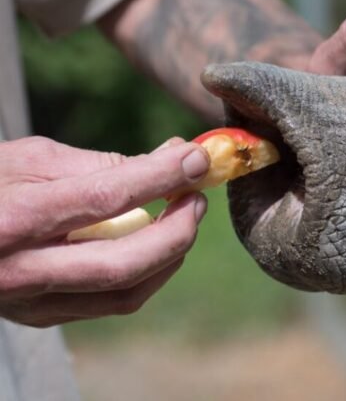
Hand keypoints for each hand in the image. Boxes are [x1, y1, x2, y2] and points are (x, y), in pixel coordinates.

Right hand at [0, 137, 208, 326]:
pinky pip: (112, 303)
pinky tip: (156, 244)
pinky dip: (146, 272)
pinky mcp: (39, 316)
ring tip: (183, 217)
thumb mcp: (29, 158)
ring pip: (125, 293)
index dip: (161, 177)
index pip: (105, 197)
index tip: (198, 159)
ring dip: (169, 254)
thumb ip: (99, 164)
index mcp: (12, 219)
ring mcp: (28, 302)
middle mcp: (18, 270)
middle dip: (176, 231)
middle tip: (197, 197)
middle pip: (123, 264)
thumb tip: (170, 160)